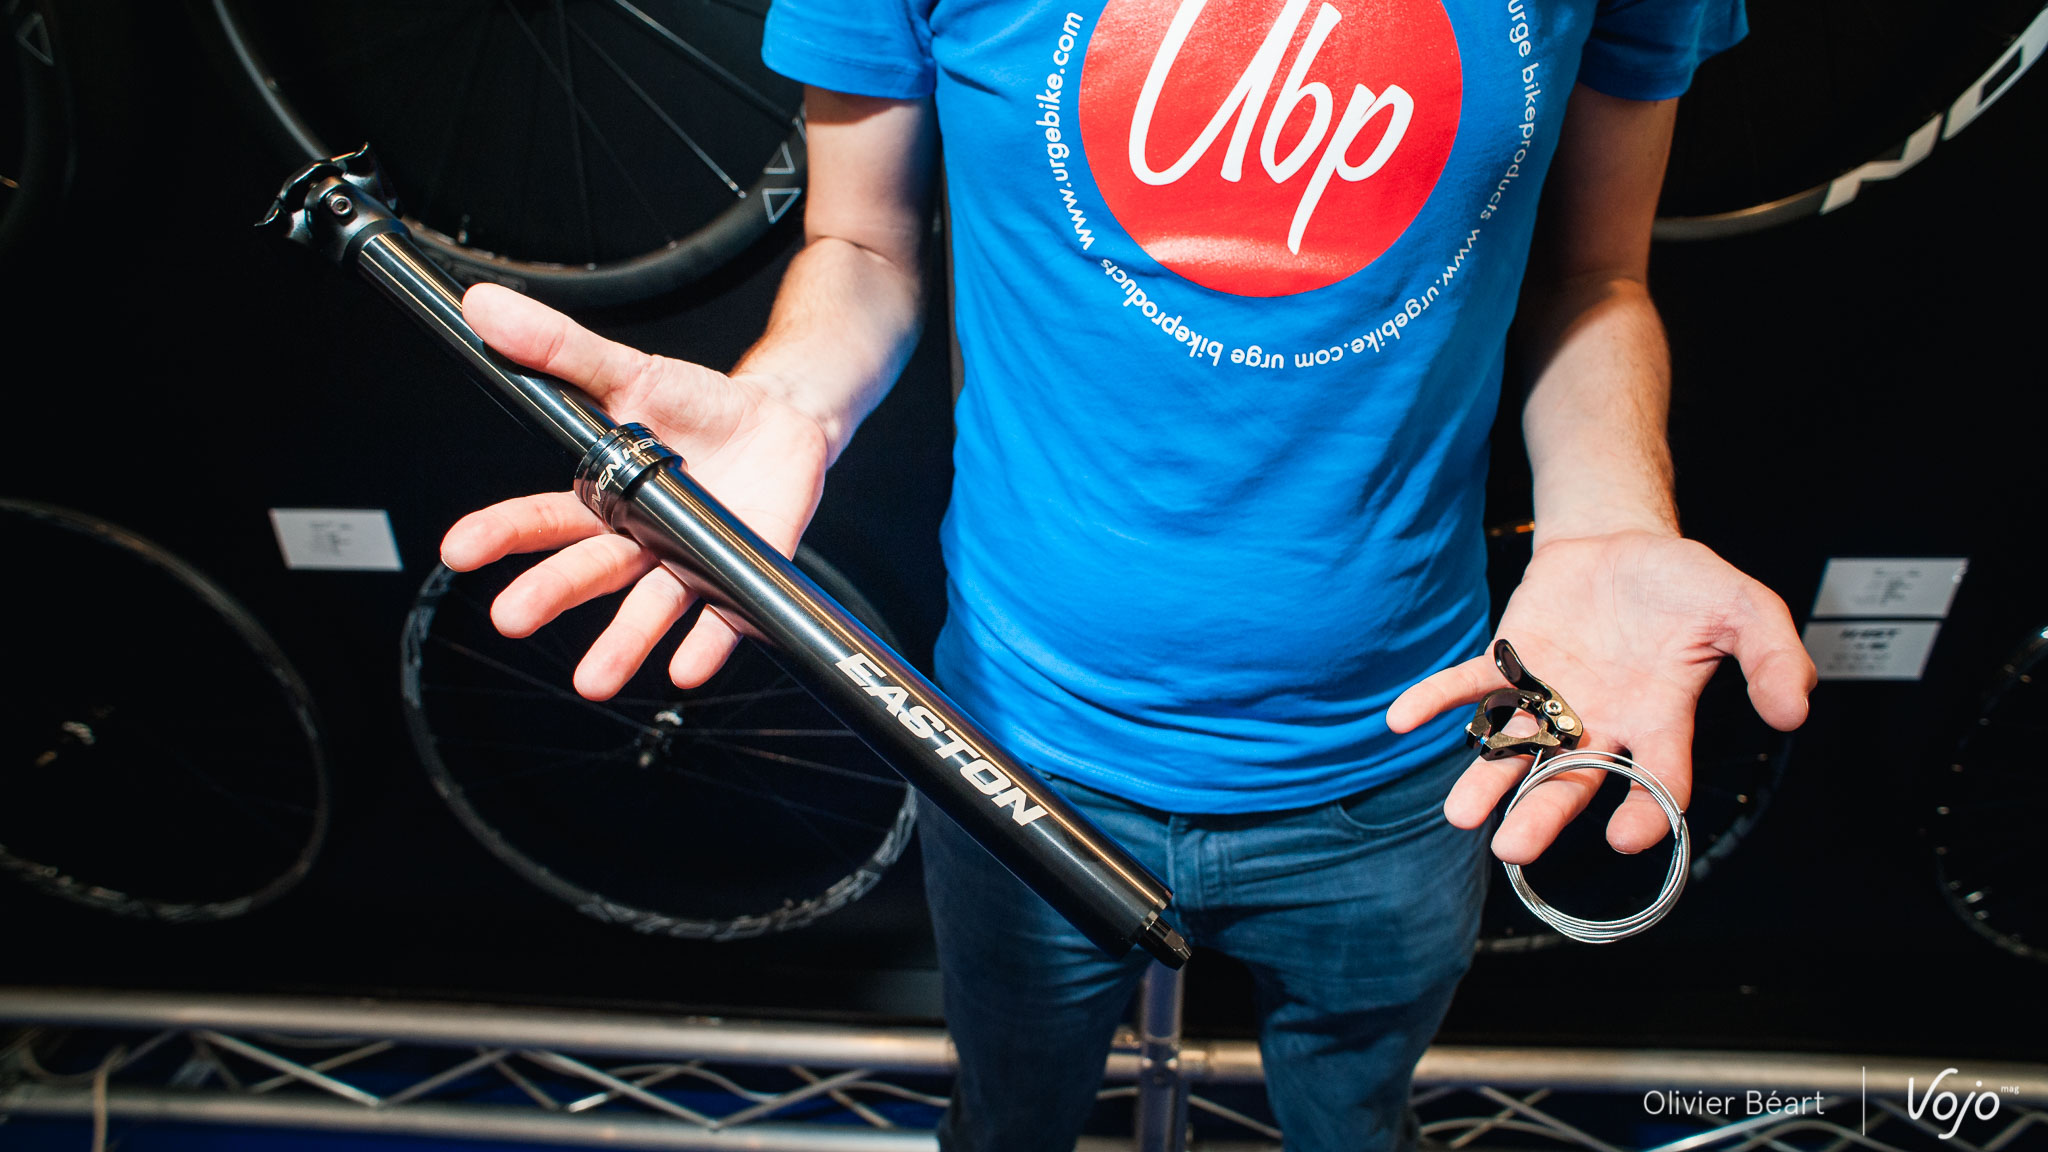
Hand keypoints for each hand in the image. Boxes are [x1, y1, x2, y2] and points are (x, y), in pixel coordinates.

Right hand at [439, 284, 831, 699]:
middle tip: (511, 617)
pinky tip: (687, 668)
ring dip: (623, 644)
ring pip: (648, 608)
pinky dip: (706, 643)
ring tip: (595, 679)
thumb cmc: (700, 406)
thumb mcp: (629, 370)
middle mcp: (638, 539)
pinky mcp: (738, 575)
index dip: (499, 534)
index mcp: (603, 496)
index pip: (540, 520)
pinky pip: (721, 618)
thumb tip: (483, 308)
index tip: (459, 549)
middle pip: (588, 571)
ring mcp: (687, 562)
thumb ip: (559, 349)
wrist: (782, 418)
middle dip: (549, 595)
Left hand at [1386, 531, 1815, 863]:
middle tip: (1513, 850)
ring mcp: (1550, 697)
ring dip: (1485, 779)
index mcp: (1658, 720)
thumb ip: (1772, 655)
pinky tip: (1401, 720)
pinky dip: (1435, 702)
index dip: (1643, 811)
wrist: (1623, 542)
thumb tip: (1795, 710)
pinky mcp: (1509, 663)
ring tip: (1460, 815)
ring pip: (1514, 749)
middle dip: (1542, 815)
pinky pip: (1467, 687)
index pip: (1653, 779)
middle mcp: (1599, 723)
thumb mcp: (1744, 605)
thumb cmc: (1684, 584)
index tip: (1625, 837)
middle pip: (1569, 780)